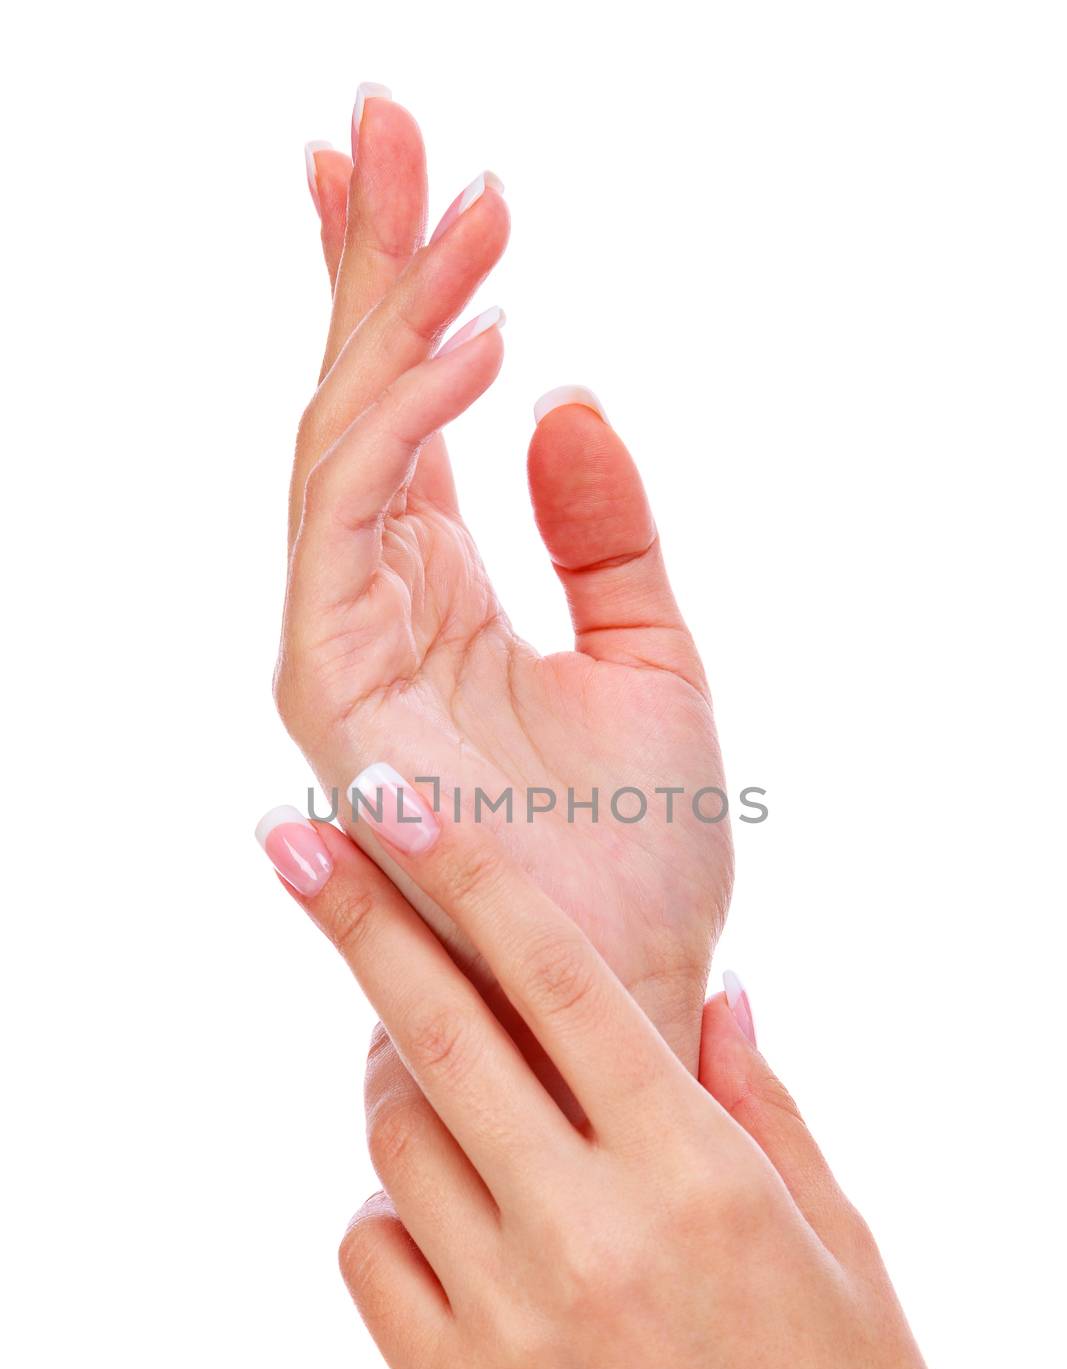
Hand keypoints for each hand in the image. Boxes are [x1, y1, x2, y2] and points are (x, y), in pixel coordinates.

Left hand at [259, 804, 976, 1368]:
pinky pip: (377, 1261)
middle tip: (293, 840)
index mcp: (700, 1173)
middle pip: (442, 1035)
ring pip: (396, 1144)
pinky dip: (397, 1217)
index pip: (561, 981)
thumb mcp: (843, 1249)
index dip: (470, 872)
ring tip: (452, 1087)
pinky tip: (454, 1222)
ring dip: (404, 1089)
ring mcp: (514, 1326)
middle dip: (358, 919)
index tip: (394, 801)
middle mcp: (593, 1235)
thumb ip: (766, 1105)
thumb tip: (722, 994)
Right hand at [277, 93, 732, 1068]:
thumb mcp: (654, 656)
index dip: (403, 293)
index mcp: (443, 590)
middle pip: (356, 399)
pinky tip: (477, 338)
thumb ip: (604, 531)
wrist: (626, 987)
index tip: (425, 173)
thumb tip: (563, 394)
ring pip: (340, 440)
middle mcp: (380, 604)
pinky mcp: (334, 688)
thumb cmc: (643, 850)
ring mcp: (346, 644)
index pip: (406, 414)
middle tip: (384, 116)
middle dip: (365, 257)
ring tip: (447, 198)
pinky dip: (400, 426)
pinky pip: (350, 524)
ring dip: (388, 312)